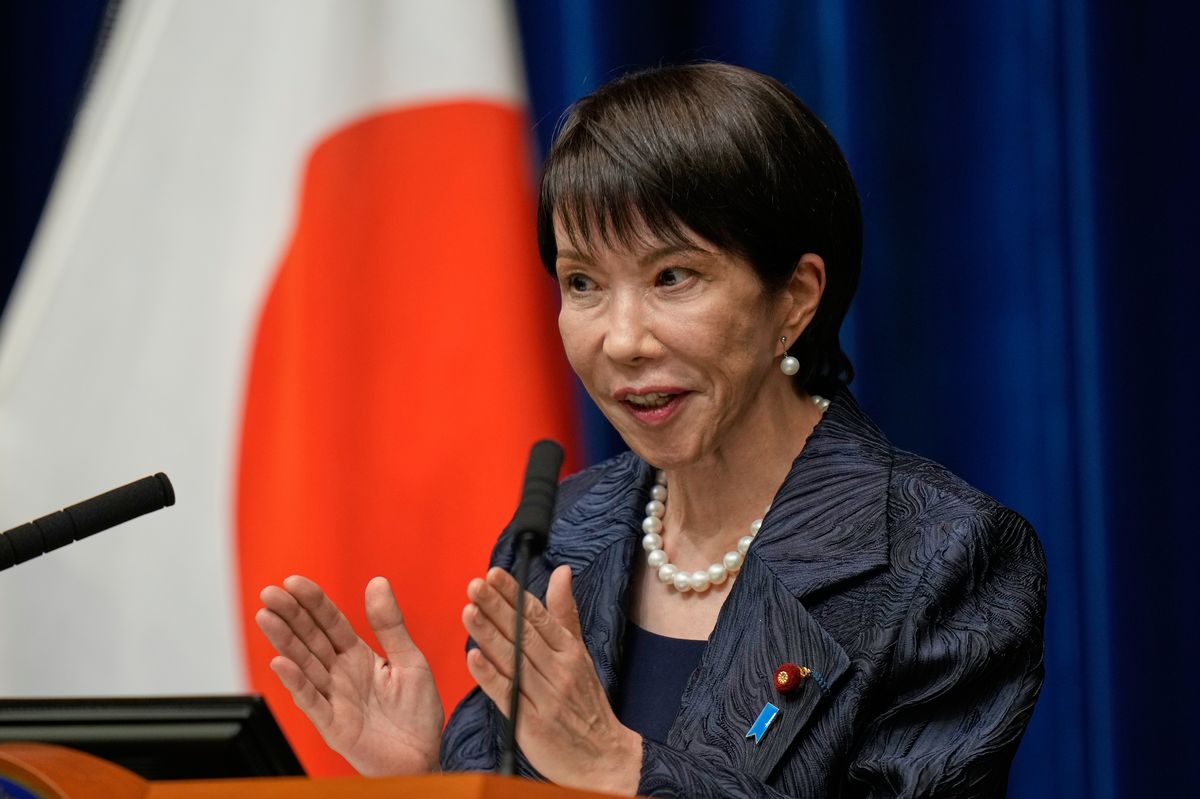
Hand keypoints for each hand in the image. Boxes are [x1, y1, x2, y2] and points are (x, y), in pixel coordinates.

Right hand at [256, 575, 443, 774]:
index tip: (293, 581)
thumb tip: (377, 580)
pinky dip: (296, 683)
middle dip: (290, 615)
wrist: (424, 756)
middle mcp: (340, 674)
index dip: (313, 602)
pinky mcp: (333, 725)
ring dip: (284, 641)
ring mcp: (334, 699)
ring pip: (304, 665)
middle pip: (310, 639)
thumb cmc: (417, 712)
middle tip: (269, 593)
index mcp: (357, 656)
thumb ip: (390, 624)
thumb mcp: (410, 659)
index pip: (330, 623)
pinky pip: (311, 701)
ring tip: (266, 616)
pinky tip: (280, 662)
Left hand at [463, 565, 642, 794]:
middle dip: (497, 607)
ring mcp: (545, 697)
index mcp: (569, 651)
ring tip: (468, 611)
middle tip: (475, 585)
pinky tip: (473, 658)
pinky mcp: (531, 724)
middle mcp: (558, 670)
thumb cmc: (585, 702)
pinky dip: (490, 677)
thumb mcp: (579, 653)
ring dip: (489, 635)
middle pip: (523, 633)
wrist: (603, 758)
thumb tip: (561, 572)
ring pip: (514, 660)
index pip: (538, 616)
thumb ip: (563, 614)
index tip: (494, 574)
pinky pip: (508, 695)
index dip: (514, 594)